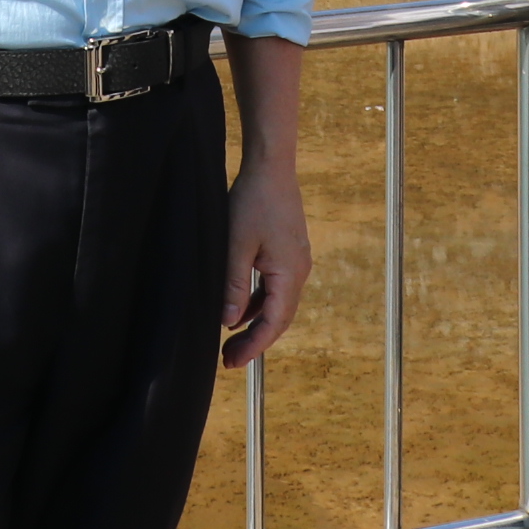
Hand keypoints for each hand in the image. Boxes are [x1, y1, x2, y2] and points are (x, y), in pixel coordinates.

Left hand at [221, 162, 311, 368]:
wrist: (271, 166)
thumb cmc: (252, 201)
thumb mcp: (236, 245)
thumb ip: (234, 285)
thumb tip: (229, 321)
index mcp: (290, 274)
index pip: (274, 323)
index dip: (254, 346)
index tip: (232, 363)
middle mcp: (299, 271)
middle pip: (279, 318)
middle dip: (254, 341)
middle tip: (228, 360)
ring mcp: (296, 261)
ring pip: (278, 304)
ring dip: (256, 323)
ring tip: (232, 341)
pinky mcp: (289, 252)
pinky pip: (276, 288)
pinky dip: (259, 303)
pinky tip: (240, 310)